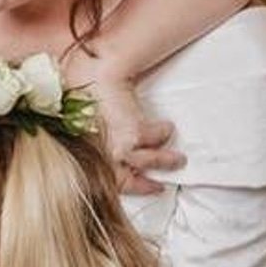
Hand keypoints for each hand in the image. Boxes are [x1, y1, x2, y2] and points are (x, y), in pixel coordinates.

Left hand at [72, 67, 181, 194]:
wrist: (93, 78)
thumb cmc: (86, 99)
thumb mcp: (87, 129)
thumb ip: (98, 144)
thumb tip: (111, 155)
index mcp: (89, 156)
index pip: (110, 182)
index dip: (130, 188)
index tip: (148, 188)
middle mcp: (102, 156)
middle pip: (128, 180)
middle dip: (147, 185)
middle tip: (161, 185)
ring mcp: (118, 146)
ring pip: (148, 161)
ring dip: (166, 161)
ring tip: (178, 159)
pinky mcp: (133, 133)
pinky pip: (155, 138)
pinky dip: (162, 132)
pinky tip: (166, 127)